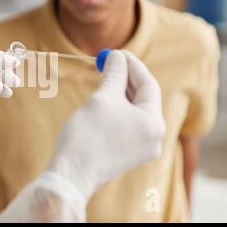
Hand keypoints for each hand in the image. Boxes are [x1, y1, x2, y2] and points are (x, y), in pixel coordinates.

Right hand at [48, 50, 165, 198]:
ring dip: (122, 93)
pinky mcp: (129, 154)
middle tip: (109, 62)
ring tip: (106, 78)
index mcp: (153, 122)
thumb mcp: (103, 98)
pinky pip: (129, 124)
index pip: (148, 84)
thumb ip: (115, 74)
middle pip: (144, 98)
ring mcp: (143, 148)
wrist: (72, 173)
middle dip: (126, 78)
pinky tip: (106, 100)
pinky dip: (119, 109)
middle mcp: (154, 136)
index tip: (116, 52)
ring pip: (135, 111)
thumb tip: (117, 56)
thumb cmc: (87, 135)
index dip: (132, 64)